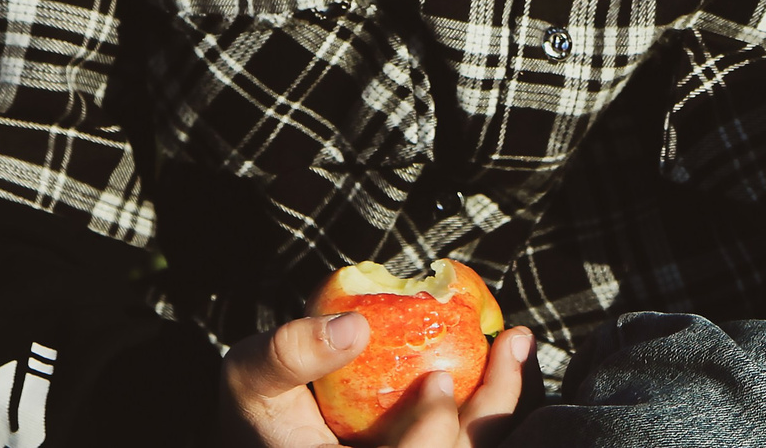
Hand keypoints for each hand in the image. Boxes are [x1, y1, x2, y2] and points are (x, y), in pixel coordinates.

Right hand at [218, 312, 533, 447]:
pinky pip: (477, 437)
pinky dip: (496, 403)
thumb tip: (353, 329)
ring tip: (515, 341)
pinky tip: (510, 356)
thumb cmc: (263, 404)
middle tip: (509, 344)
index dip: (428, 436)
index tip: (438, 380)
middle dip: (489, 412)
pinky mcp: (438, 446)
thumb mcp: (250, 377)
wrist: (272, 429)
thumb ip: (287, 356)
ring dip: (502, 402)